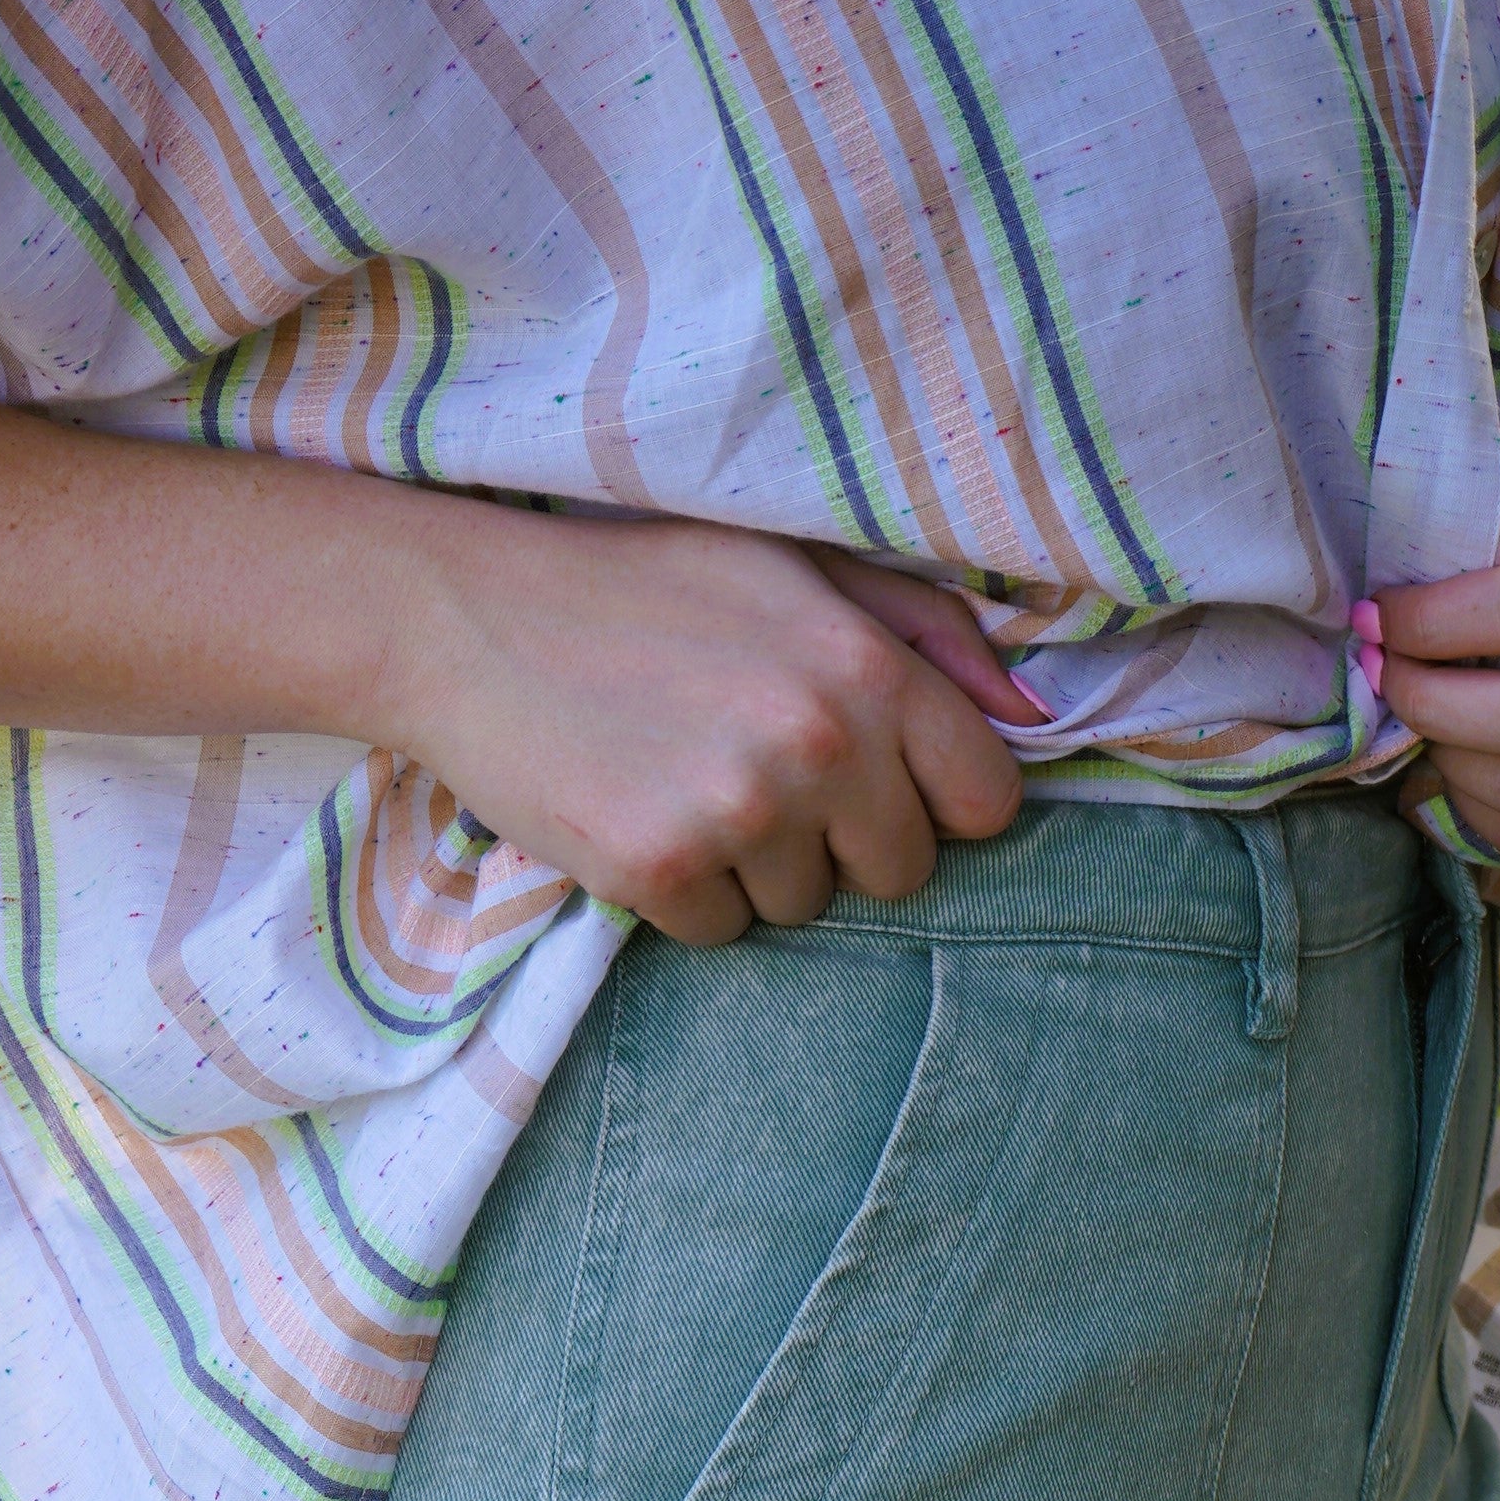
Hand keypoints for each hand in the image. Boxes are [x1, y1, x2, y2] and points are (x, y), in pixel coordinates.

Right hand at [384, 504, 1038, 943]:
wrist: (467, 617)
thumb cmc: (642, 586)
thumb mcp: (793, 566)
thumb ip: (926, 631)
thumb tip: (1032, 714)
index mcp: (867, 665)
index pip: (987, 800)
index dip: (937, 800)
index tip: (877, 783)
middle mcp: (819, 741)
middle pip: (900, 871)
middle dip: (843, 840)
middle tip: (756, 773)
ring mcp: (739, 812)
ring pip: (805, 908)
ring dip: (756, 868)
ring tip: (684, 781)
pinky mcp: (661, 870)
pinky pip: (722, 934)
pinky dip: (685, 895)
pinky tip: (638, 814)